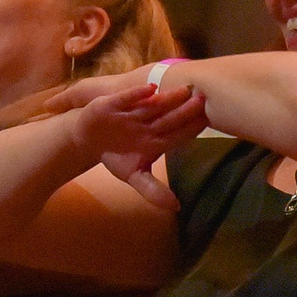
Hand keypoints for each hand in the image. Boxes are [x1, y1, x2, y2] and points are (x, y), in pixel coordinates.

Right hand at [51, 75, 210, 208]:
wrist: (88, 141)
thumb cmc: (116, 156)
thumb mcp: (133, 175)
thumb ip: (153, 190)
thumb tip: (176, 207)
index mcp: (157, 139)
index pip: (178, 134)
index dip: (192, 129)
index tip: (207, 121)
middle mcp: (148, 123)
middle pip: (169, 117)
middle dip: (185, 110)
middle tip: (203, 100)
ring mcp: (133, 113)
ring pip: (153, 105)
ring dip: (167, 98)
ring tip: (182, 91)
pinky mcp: (114, 104)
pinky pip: (127, 98)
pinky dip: (136, 94)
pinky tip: (150, 89)